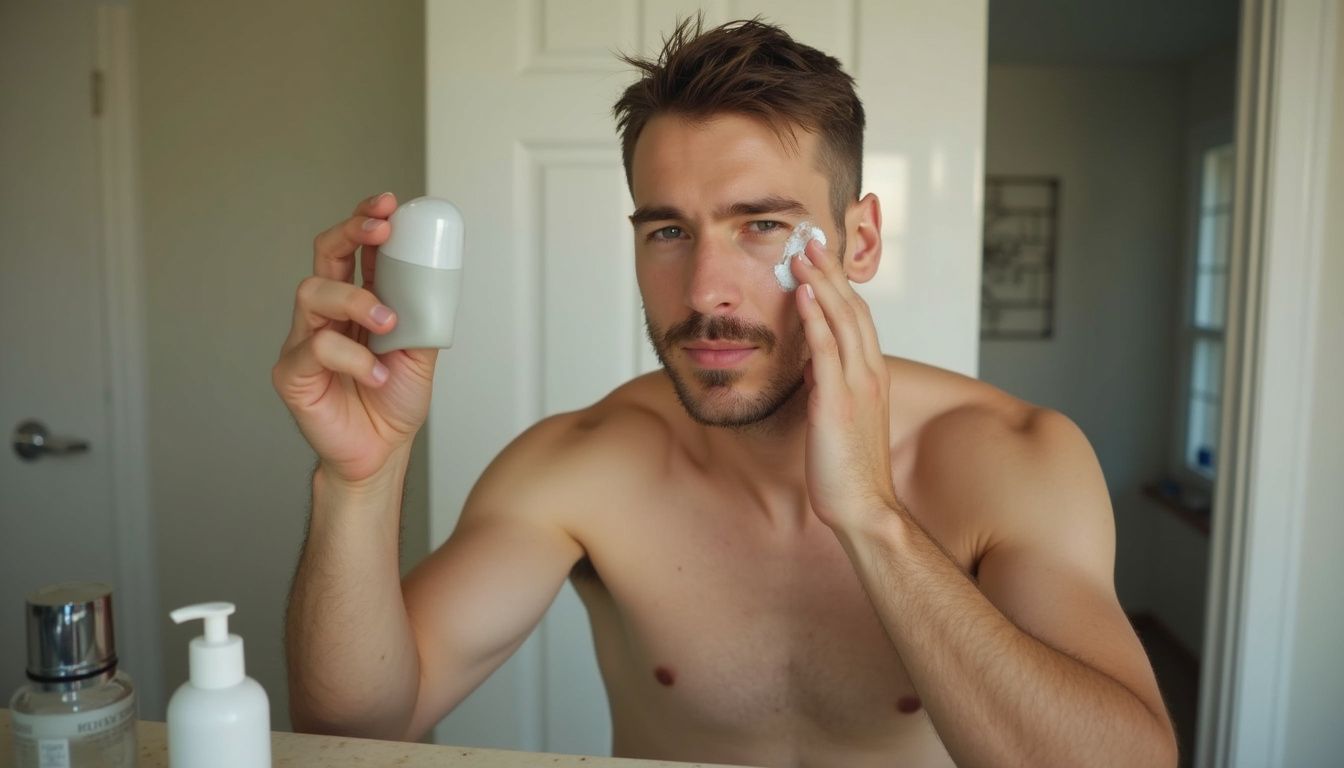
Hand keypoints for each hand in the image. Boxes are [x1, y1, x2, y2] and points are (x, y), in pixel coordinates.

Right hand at [272, 192, 437, 485]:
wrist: (380, 452)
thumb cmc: (393, 401)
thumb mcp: (420, 349)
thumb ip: (422, 311)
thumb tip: (435, 271)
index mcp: (356, 303)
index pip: (354, 250)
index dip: (366, 220)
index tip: (390, 203)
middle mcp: (326, 314)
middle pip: (323, 255)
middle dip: (351, 232)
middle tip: (380, 229)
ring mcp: (304, 340)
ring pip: (313, 292)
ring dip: (357, 299)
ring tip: (389, 323)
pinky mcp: (292, 372)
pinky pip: (316, 348)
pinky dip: (354, 359)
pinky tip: (378, 376)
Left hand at [790, 238, 898, 530]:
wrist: (864, 507)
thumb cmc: (849, 469)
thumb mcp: (840, 417)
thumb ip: (830, 387)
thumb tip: (812, 366)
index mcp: (872, 376)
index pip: (858, 318)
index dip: (839, 286)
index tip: (821, 260)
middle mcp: (869, 373)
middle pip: (853, 309)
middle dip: (830, 273)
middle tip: (809, 241)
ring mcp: (856, 386)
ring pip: (841, 320)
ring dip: (819, 284)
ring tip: (800, 254)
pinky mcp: (837, 402)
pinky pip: (826, 350)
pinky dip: (814, 318)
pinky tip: (799, 294)